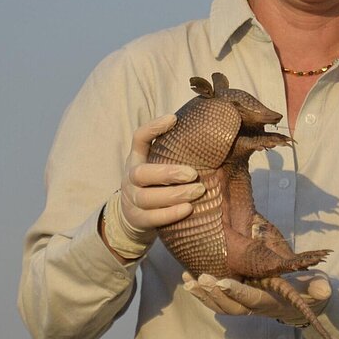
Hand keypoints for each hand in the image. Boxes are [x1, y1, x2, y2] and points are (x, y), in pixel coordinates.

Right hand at [120, 114, 203, 229]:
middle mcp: (129, 178)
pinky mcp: (138, 220)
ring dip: (174, 195)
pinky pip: (152, 218)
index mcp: (136, 159)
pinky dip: (170, 214)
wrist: (131, 216)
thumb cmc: (154, 184)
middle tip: (194, 174)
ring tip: (198, 191)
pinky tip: (188, 209)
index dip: (152, 128)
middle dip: (168, 173)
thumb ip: (173, 153)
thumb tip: (209, 137)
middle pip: (141, 174)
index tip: (174, 119)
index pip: (138, 139)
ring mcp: (131, 201)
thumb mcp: (156, 165)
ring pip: (147, 198)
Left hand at [182, 270, 331, 324]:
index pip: (253, 299)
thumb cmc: (311, 291)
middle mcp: (257, 307)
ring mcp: (246, 305)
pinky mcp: (238, 300)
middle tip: (200, 279)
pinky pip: (217, 301)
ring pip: (221, 306)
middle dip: (214, 295)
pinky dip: (202, 292)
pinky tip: (188, 279)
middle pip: (231, 307)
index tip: (222, 282)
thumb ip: (319, 288)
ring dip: (203, 295)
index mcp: (273, 302)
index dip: (238, 292)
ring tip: (188, 280)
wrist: (305, 302)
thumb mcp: (319, 288)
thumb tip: (321, 289)